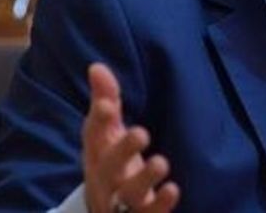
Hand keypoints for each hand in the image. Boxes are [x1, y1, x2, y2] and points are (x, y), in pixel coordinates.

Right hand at [83, 63, 179, 212]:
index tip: (108, 105)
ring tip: (161, 162)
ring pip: (128, 194)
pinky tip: (173, 190)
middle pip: (108, 167)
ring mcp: (121, 203)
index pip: (93, 136)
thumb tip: (97, 66)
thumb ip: (106, 100)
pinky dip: (160, 204)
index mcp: (97, 154)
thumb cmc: (111, 164)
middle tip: (141, 132)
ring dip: (144, 179)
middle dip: (122, 150)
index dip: (99, 122)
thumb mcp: (107, 134)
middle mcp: (105, 179)